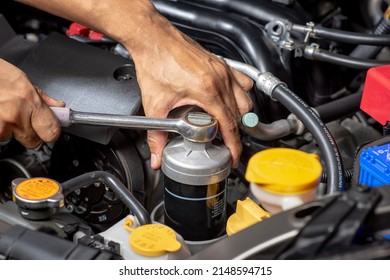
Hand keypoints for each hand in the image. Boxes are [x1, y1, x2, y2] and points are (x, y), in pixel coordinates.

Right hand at [0, 59, 64, 147]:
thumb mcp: (20, 79)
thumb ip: (41, 97)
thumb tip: (58, 107)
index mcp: (29, 101)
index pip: (51, 132)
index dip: (51, 132)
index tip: (49, 130)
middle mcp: (15, 115)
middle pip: (33, 141)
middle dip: (30, 133)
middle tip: (21, 119)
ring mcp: (0, 126)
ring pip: (12, 140)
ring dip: (9, 131)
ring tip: (2, 112)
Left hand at [128, 28, 252, 168]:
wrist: (154, 38)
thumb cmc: (156, 62)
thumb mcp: (155, 104)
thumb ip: (156, 135)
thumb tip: (157, 155)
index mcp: (207, 91)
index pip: (230, 125)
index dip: (233, 145)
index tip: (233, 156)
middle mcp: (219, 79)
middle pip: (239, 115)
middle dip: (234, 132)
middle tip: (224, 141)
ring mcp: (222, 70)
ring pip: (244, 99)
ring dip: (239, 114)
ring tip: (226, 123)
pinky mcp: (220, 63)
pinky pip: (242, 82)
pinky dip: (240, 94)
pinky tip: (229, 100)